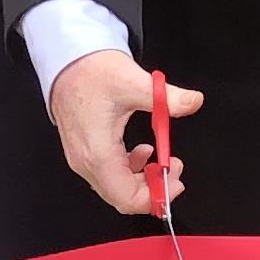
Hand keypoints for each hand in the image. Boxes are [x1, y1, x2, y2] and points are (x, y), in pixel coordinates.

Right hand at [46, 48, 200, 219]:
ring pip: (115, 188)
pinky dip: (130, 171)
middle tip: (174, 169)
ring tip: (161, 159)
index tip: (176, 181)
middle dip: (153, 189)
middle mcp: (85, 162)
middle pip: (122, 198)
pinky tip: (142, 152)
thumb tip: (193, 101)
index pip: (127, 197)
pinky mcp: (83, 152)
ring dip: (142, 180)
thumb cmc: (92, 72)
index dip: (156, 197)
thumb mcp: (134, 82)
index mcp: (97, 153)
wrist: (66, 61)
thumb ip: (167, 97)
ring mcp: (81, 159)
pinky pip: (107, 175)